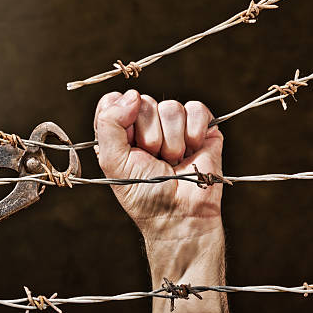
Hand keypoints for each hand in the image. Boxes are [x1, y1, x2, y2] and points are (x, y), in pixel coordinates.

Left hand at [94, 90, 231, 312]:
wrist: (179, 216)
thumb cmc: (143, 193)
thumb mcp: (112, 160)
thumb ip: (109, 124)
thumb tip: (131, 95)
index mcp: (120, 132)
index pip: (114, 101)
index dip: (120, 115)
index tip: (127, 141)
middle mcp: (146, 125)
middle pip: (144, 102)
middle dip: (148, 135)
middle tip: (152, 159)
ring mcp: (175, 126)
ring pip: (170, 106)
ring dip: (171, 140)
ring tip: (172, 161)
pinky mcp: (202, 128)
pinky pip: (196, 109)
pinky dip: (194, 132)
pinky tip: (192, 151)